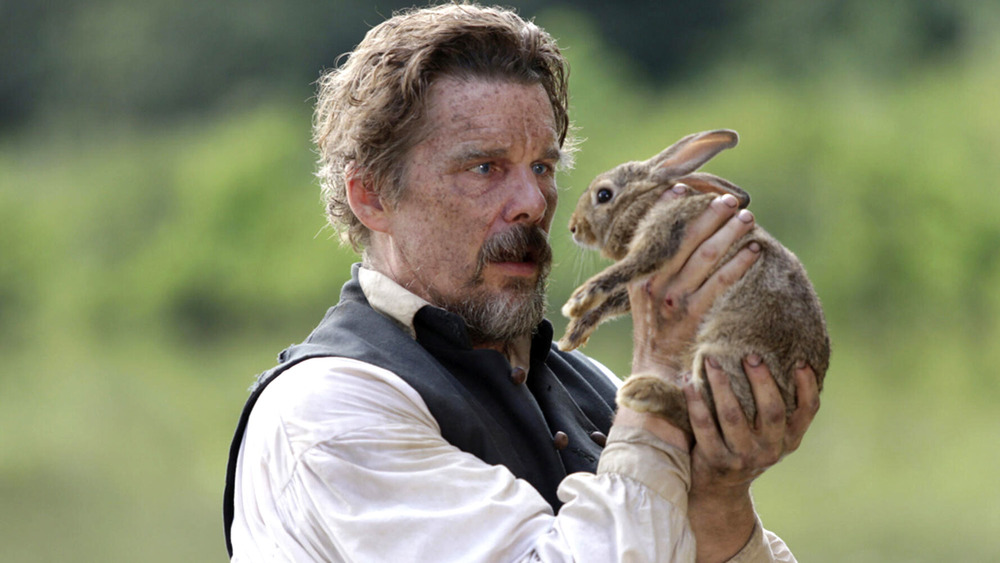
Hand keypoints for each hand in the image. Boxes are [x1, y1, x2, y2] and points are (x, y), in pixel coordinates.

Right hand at [629, 187, 759, 380]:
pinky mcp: (694, 316)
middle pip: (684, 240)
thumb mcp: (644, 297)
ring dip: (728, 233)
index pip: (653, 233)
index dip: (669, 208)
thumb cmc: (655, 330)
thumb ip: (654, 270)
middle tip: (729, 200)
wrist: (656, 372)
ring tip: (746, 218)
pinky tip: (753, 251)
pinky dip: (738, 264)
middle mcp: (654, 285)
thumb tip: (671, 235)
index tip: (684, 187)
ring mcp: (673, 300)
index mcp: (639, 276)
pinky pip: (720, 283)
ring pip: (705, 256)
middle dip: (708, 216)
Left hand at [684, 357, 819, 561]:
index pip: (808, 412)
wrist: (721, 489)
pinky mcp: (715, 459)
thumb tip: (777, 358)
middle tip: (750, 355)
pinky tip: (687, 381)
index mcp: (789, 439)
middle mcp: (770, 449)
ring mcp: (742, 456)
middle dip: (762, 380)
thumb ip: (777, 408)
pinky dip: (695, 401)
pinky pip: (703, 425)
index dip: (807, 386)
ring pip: (733, 415)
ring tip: (712, 361)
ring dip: (721, 385)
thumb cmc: (747, 447)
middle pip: (772, 411)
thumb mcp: (770, 435)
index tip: (800, 361)